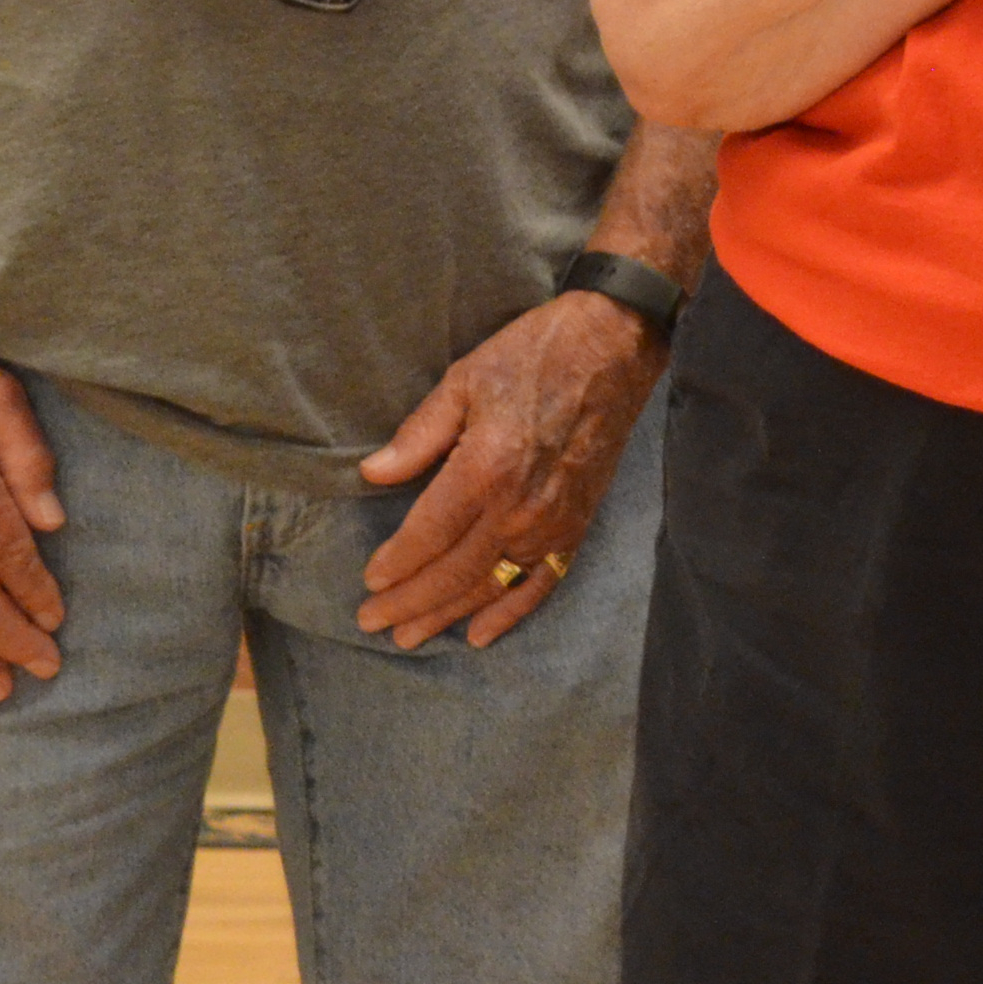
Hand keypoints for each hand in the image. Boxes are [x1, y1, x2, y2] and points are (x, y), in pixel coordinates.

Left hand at [355, 290, 665, 647]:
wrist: (614, 347)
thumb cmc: (534, 354)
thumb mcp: (464, 380)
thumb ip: (418, 434)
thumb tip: (373, 474)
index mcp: (485, 468)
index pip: (426, 536)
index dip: (394, 565)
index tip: (368, 582)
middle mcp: (519, 507)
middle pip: (453, 572)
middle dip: (408, 602)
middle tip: (372, 621)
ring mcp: (552, 520)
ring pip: (491, 585)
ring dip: (447, 614)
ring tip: (410, 636)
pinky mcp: (578, 523)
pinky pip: (541, 581)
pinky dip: (510, 612)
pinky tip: (480, 633)